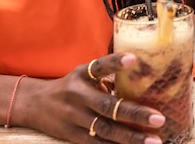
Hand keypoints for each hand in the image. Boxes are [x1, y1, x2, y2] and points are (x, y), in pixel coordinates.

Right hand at [26, 53, 164, 143]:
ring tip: (154, 141)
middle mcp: (77, 96)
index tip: (133, 58)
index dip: (115, 63)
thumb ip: (107, 76)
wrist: (34, 104)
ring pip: (105, 130)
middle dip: (135, 114)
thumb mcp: (84, 74)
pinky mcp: (73, 136)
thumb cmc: (70, 86)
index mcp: (82, 76)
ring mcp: (74, 118)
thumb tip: (142, 76)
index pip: (99, 66)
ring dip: (131, 137)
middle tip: (159, 118)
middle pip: (108, 106)